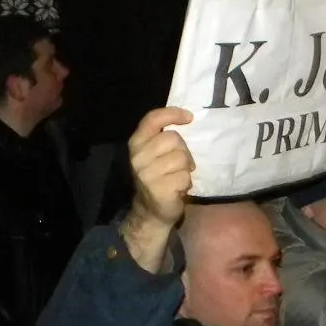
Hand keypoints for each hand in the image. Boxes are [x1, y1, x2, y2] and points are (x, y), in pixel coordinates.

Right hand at [127, 107, 193, 228]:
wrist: (150, 211)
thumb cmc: (157, 177)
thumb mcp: (154, 154)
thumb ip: (162, 137)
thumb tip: (187, 118)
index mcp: (136, 143)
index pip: (153, 119)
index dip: (172, 114)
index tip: (189, 117)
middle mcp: (138, 157)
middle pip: (173, 138)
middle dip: (183, 151)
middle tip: (180, 164)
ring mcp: (147, 174)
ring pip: (181, 158)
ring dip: (186, 168)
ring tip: (177, 177)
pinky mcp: (159, 189)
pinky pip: (184, 176)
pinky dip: (186, 183)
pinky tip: (177, 189)